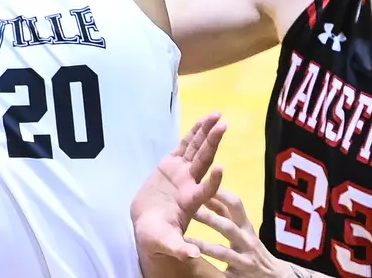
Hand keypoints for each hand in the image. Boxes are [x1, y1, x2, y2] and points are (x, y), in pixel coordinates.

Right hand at [132, 113, 227, 262]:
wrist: (148, 226)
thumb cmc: (158, 238)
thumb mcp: (167, 244)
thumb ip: (179, 248)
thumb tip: (192, 256)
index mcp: (190, 202)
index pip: (206, 190)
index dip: (214, 181)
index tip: (222, 169)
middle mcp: (190, 184)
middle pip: (204, 160)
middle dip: (212, 143)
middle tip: (223, 126)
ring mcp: (181, 173)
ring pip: (196, 149)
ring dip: (205, 133)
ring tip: (216, 116)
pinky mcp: (171, 165)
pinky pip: (183, 146)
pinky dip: (192, 134)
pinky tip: (202, 122)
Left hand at [191, 189, 288, 277]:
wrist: (274, 277)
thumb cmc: (252, 247)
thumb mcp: (244, 229)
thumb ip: (226, 214)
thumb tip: (206, 194)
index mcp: (246, 227)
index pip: (235, 206)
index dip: (220, 195)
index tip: (202, 184)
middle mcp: (247, 242)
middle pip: (228, 227)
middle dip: (209, 219)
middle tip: (190, 211)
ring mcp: (243, 261)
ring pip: (223, 252)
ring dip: (204, 245)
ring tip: (185, 241)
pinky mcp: (238, 277)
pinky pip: (223, 273)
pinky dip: (210, 269)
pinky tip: (195, 263)